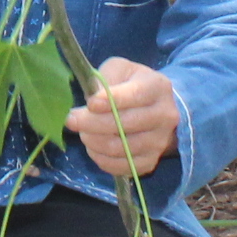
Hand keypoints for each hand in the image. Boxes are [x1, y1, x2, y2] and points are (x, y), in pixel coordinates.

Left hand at [69, 58, 179, 177]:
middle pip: (125, 124)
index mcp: (158, 87)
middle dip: (92, 123)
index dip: (111, 101)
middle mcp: (165, 116)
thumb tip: (92, 98)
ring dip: (94, 141)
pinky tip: (93, 147)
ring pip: (121, 148)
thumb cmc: (131, 84)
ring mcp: (160, 142)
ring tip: (83, 132)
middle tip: (71, 120)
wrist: (155, 109)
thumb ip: (106, 78)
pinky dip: (101, 159)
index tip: (90, 103)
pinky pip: (121, 166)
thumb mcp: (120, 69)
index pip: (135, 95)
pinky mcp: (150, 161)